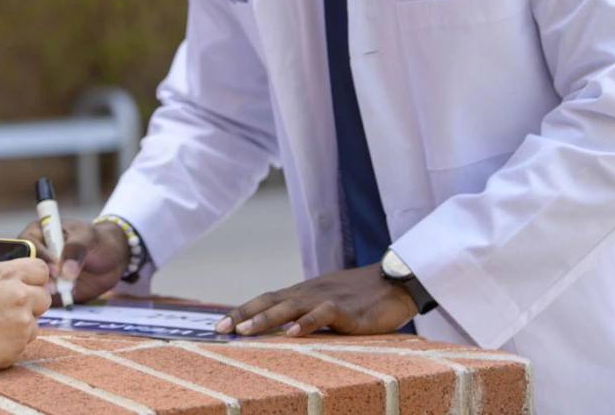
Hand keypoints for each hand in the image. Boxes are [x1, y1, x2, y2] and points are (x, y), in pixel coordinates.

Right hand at [0, 258, 50, 377]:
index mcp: (6, 274)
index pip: (40, 269)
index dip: (33, 276)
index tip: (24, 283)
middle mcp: (21, 296)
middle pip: (44, 296)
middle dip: (32, 301)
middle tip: (11, 307)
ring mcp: (23, 324)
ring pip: (36, 322)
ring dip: (23, 323)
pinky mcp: (19, 347)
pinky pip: (24, 342)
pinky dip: (13, 342)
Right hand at [18, 218, 130, 304]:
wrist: (112, 260)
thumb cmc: (97, 241)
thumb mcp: (88, 238)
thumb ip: (76, 250)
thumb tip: (66, 272)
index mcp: (37, 233)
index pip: (28, 244)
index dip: (40, 257)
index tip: (56, 270)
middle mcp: (33, 254)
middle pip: (23, 267)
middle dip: (37, 278)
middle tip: (55, 287)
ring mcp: (38, 274)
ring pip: (29, 285)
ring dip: (42, 292)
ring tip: (61, 294)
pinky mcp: (45, 291)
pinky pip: (40, 299)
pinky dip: (47, 303)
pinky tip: (61, 301)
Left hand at [216, 264, 418, 337]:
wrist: (394, 281)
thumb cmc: (359, 296)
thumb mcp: (326, 303)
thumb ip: (305, 312)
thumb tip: (281, 329)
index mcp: (302, 293)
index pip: (266, 300)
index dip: (243, 311)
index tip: (221, 325)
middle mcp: (309, 294)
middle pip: (270, 302)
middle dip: (244, 316)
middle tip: (222, 329)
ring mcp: (327, 300)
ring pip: (290, 308)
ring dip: (266, 319)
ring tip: (245, 331)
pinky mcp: (347, 310)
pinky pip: (323, 315)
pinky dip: (306, 323)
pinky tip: (292, 333)